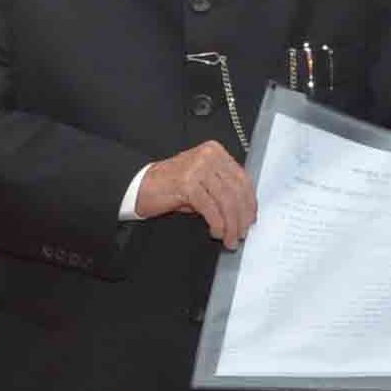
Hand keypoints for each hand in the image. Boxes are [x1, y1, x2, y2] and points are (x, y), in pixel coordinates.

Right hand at [132, 143, 257, 245]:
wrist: (140, 185)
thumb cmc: (170, 185)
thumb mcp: (201, 181)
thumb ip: (222, 188)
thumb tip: (243, 211)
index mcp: (215, 152)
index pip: (242, 178)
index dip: (249, 202)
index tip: (250, 219)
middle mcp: (208, 156)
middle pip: (237, 190)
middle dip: (241, 217)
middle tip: (241, 234)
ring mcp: (197, 168)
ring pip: (226, 200)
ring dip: (231, 225)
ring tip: (229, 238)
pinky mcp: (187, 183)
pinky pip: (210, 208)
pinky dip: (217, 223)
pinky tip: (216, 232)